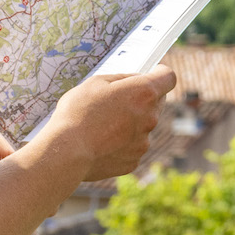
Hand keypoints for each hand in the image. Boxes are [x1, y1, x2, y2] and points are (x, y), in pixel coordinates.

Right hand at [37, 67, 175, 181]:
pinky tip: (100, 142)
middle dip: (141, 99)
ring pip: (143, 126)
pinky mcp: (134, 160)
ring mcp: (143, 142)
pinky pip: (132, 146)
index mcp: (144, 93)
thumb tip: (134, 80)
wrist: (67, 152)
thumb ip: (121, 79)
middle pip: (155, 103)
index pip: (168, 77)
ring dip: (130, 123)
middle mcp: (150, 118)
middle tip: (116, 100)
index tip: (152, 73)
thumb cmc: (78, 112)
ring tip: (101, 125)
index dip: (160, 73)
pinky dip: (121, 143)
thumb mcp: (95, 82)